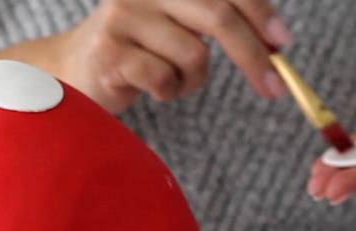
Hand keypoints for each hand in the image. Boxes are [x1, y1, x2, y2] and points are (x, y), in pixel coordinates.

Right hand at [52, 0, 293, 113]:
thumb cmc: (138, 50)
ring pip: (193, 55)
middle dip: (251, 57)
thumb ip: (217, 19)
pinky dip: (169, 92)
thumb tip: (275, 40)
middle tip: (272, 89)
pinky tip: (152, 88)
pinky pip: (164, 79)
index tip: (283, 44)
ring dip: (193, 80)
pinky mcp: (109, 53)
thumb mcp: (180, 24)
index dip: (259, 13)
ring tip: (173, 80)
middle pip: (217, 18)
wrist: (72, 70)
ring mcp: (123, 18)